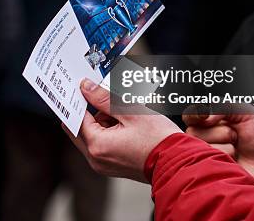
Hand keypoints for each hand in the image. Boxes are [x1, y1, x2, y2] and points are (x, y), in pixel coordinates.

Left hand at [63, 79, 181, 182]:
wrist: (178, 162)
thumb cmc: (158, 139)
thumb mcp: (129, 111)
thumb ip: (103, 98)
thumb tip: (86, 88)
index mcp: (97, 145)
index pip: (75, 118)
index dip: (79, 101)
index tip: (84, 88)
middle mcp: (96, 159)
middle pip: (81, 128)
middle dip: (91, 111)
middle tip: (104, 97)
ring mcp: (103, 164)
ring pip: (93, 135)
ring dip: (103, 121)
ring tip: (124, 112)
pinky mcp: (113, 165)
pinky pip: (103, 144)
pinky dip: (110, 131)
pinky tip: (127, 123)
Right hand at [184, 108, 253, 186]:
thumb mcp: (244, 111)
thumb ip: (221, 107)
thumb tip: (204, 116)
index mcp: (209, 124)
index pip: (190, 117)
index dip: (194, 115)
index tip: (204, 116)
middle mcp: (205, 140)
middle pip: (193, 131)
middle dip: (220, 132)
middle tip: (235, 137)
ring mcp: (206, 158)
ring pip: (201, 147)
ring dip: (225, 148)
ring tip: (238, 153)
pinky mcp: (210, 173)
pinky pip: (206, 162)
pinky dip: (225, 159)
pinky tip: (236, 162)